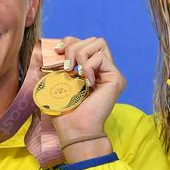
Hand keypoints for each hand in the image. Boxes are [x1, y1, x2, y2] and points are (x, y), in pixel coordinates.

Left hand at [50, 36, 124, 161]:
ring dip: (80, 55)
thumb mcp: (57, 81)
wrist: (75, 129)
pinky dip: (88, 67)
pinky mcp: (116, 78)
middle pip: (92, 39)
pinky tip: (86, 82)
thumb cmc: (65, 111)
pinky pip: (100, 57)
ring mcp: (111, 73)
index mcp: (91, 70)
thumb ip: (59, 63)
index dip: (70, 41)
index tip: (57, 52)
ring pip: (98, 43)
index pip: (84, 42)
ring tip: (75, 74)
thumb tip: (54, 47)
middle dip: (74, 47)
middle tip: (67, 68)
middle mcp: (103, 70)